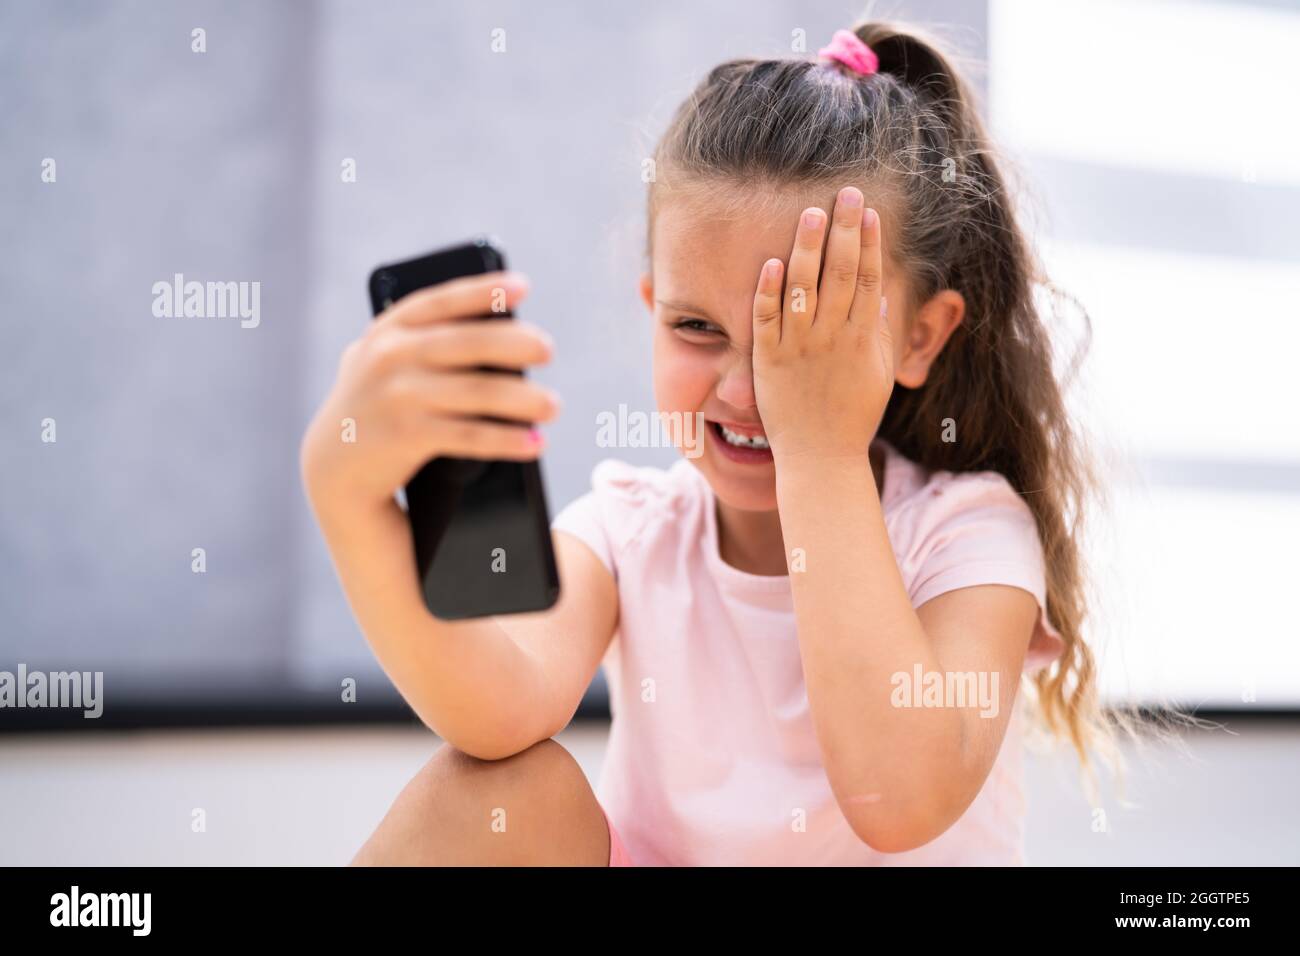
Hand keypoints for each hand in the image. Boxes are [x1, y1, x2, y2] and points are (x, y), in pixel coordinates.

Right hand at [300, 271, 560, 513]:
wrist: (333, 465)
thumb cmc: (376, 404)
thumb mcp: (384, 360)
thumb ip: (421, 338)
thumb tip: (501, 328)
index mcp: (389, 330)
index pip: (442, 301)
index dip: (483, 291)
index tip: (522, 287)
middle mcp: (390, 357)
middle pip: (469, 344)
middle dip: (516, 344)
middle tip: (548, 349)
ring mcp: (398, 397)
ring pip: (478, 392)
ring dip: (524, 399)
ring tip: (552, 406)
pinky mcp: (407, 436)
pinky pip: (470, 436)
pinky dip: (508, 439)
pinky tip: (533, 442)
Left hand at [751, 187, 893, 463]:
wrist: (821, 459)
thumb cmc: (853, 418)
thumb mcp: (878, 374)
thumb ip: (880, 333)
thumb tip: (883, 296)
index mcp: (863, 338)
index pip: (868, 279)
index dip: (869, 243)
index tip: (870, 211)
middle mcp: (833, 338)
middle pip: (841, 273)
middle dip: (845, 230)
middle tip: (846, 192)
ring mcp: (800, 348)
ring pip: (804, 289)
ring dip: (808, 249)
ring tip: (812, 213)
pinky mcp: (769, 361)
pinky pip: (767, 321)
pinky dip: (769, 292)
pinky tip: (772, 262)